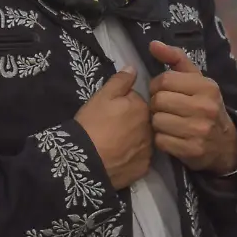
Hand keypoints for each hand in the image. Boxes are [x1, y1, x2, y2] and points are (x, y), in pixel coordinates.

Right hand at [74, 66, 153, 189]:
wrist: (85, 161)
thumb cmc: (93, 123)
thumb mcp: (102, 96)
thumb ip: (120, 80)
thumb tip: (134, 68)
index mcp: (143, 108)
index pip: (137, 101)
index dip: (123, 104)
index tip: (111, 110)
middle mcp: (151, 129)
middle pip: (142, 120)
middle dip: (132, 121)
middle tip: (111, 127)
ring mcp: (149, 151)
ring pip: (143, 139)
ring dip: (133, 139)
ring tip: (114, 144)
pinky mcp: (143, 168)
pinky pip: (140, 158)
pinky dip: (132, 157)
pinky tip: (119, 157)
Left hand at [148, 41, 236, 174]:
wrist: (225, 143)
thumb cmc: (204, 105)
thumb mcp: (196, 79)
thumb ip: (174, 58)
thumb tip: (152, 43)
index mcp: (206, 86)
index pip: (165, 80)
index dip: (156, 86)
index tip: (161, 91)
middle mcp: (205, 107)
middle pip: (159, 101)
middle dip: (156, 105)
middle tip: (163, 108)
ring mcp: (200, 130)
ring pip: (157, 121)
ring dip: (157, 123)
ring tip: (167, 122)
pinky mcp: (192, 150)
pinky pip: (161, 141)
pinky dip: (161, 139)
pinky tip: (170, 137)